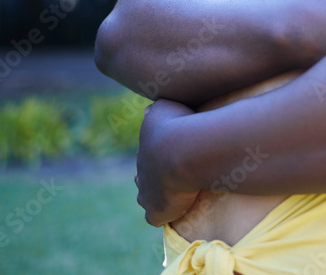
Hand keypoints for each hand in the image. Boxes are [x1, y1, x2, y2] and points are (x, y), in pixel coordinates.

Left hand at [135, 98, 199, 226]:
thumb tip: (147, 111)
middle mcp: (142, 171)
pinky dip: (163, 215)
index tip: (169, 155)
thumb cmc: (177, 125)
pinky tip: (174, 213)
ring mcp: (146, 193)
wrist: (183, 152)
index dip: (158, 155)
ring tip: (171, 196)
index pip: (147, 154)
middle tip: (169, 177)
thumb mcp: (163, 108)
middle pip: (143, 177)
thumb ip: (155, 111)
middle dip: (154, 177)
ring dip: (157, 196)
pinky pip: (155, 217)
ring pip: (145, 198)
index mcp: (145, 148)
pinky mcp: (155, 211)